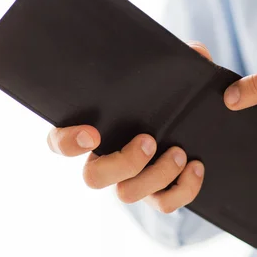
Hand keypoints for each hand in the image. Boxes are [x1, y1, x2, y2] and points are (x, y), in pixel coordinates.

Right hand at [46, 41, 210, 212]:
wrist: (192, 125)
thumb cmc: (168, 97)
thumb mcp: (172, 76)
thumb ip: (180, 61)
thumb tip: (194, 51)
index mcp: (94, 130)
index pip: (60, 142)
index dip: (67, 142)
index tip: (91, 132)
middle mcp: (106, 161)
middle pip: (93, 178)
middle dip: (122, 162)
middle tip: (149, 140)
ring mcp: (131, 181)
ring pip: (127, 194)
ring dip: (155, 175)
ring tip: (180, 152)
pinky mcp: (157, 194)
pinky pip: (163, 204)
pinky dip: (182, 190)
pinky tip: (196, 166)